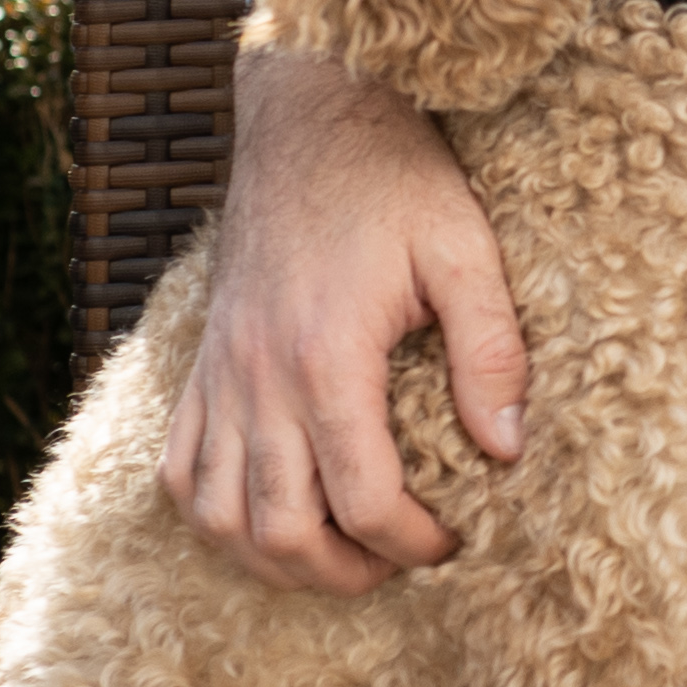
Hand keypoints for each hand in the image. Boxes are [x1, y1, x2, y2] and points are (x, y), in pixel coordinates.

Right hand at [169, 39, 529, 595]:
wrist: (309, 115)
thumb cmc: (395, 178)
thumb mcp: (466, 250)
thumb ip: (492, 351)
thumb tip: (508, 448)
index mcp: (327, 356)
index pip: (362, 498)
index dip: (412, 543)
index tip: (454, 542)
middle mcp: (257, 376)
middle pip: (277, 528)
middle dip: (344, 571)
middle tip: (400, 563)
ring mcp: (218, 373)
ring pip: (215, 515)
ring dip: (273, 558)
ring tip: (338, 555)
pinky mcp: (199, 364)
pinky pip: (178, 470)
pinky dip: (215, 513)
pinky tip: (267, 512)